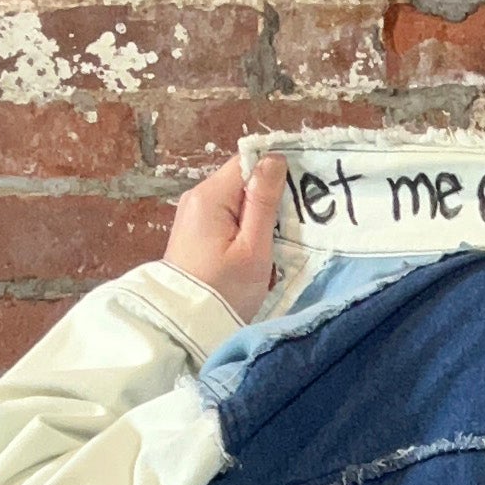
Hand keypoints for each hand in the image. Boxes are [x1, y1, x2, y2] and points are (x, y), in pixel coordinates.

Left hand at [163, 152, 286, 323]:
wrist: (186, 324)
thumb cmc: (225, 290)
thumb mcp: (252, 248)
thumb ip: (263, 202)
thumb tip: (274, 160)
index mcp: (210, 196)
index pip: (247, 162)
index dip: (275, 172)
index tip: (299, 194)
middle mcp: (197, 197)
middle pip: (241, 179)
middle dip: (269, 196)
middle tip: (293, 223)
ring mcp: (194, 213)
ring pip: (236, 198)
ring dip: (259, 213)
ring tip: (277, 238)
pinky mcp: (195, 230)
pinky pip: (227, 215)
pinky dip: (245, 225)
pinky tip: (256, 246)